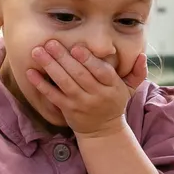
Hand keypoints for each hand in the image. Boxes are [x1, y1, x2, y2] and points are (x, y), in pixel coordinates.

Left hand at [25, 40, 146, 136]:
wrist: (103, 131)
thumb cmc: (114, 102)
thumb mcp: (130, 89)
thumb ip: (137, 72)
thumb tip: (142, 56)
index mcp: (112, 87)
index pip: (101, 72)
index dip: (89, 60)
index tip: (77, 47)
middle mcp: (96, 95)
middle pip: (79, 75)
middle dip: (64, 58)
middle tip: (50, 42)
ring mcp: (80, 103)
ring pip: (65, 83)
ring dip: (50, 66)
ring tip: (38, 51)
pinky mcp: (67, 110)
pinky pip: (52, 96)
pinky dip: (41, 84)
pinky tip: (30, 72)